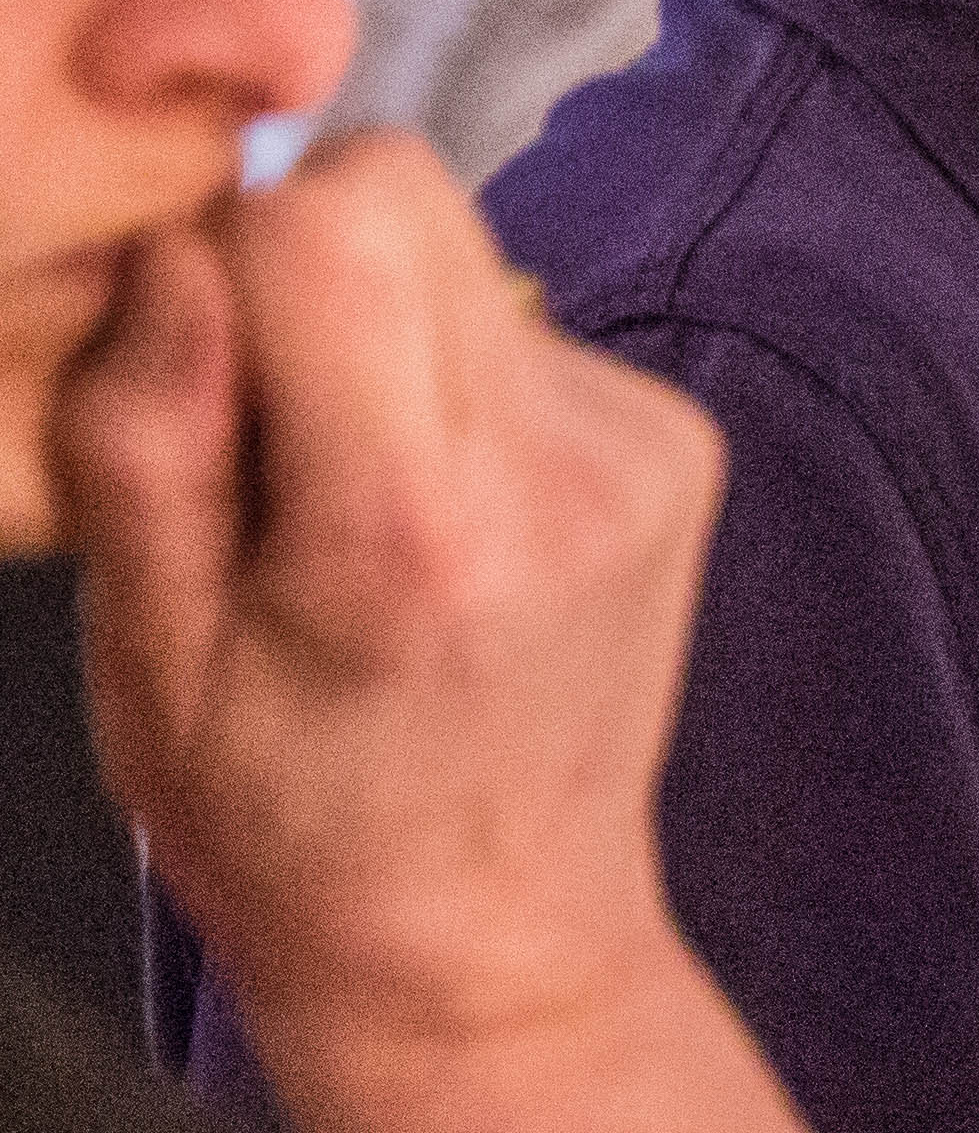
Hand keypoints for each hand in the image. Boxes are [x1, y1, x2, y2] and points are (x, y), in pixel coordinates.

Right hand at [60, 145, 713, 1063]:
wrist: (490, 938)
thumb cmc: (287, 818)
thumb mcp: (146, 647)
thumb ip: (141, 426)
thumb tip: (176, 241)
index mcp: (416, 522)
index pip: (331, 214)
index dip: (223, 248)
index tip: (190, 367)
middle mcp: (568, 465)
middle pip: (405, 194)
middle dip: (297, 268)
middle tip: (265, 434)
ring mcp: (647, 447)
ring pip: (463, 253)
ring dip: (377, 335)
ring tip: (352, 503)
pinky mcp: (681, 442)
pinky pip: (520, 324)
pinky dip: (452, 384)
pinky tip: (437, 517)